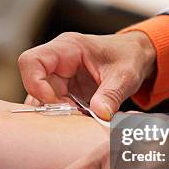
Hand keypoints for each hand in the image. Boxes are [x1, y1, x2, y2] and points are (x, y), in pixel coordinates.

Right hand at [18, 31, 155, 119]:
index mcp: (68, 47)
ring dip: (56, 113)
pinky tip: (80, 121)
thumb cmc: (129, 56)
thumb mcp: (125, 76)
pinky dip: (64, 117)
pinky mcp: (64, 90)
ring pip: (41, 98)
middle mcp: (58, 60)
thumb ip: (111, 94)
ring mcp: (59, 76)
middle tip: (74, 116)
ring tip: (79, 119)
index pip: (31, 61)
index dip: (35, 84)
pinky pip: (53, 106)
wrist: (137, 56)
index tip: (56, 104)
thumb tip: (100, 114)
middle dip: (49, 106)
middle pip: (34, 84)